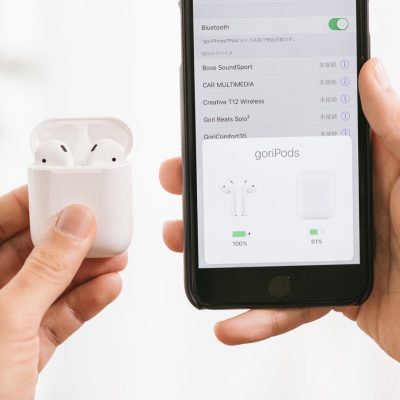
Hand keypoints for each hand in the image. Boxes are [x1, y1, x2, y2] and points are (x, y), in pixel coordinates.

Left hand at [0, 188, 126, 398]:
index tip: (65, 192)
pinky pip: (62, 313)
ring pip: (53, 283)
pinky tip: (107, 287)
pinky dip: (88, 300)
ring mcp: (8, 323)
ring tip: (114, 256)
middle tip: (99, 225)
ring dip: (88, 269)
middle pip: (33, 252)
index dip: (31, 203)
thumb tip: (75, 224)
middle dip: (71, 238)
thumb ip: (46, 270)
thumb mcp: (8, 321)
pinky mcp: (29, 346)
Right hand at [160, 58, 399, 361]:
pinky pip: (286, 307)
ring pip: (260, 251)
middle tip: (181, 180)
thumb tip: (369, 74)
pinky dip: (257, 317)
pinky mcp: (326, 291)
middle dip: (213, 190)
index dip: (241, 144)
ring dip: (217, 250)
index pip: (284, 152)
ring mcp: (324, 252)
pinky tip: (229, 321)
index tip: (207, 137)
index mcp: (347, 178)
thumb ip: (391, 129)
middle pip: (260, 198)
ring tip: (183, 241)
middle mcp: (329, 212)